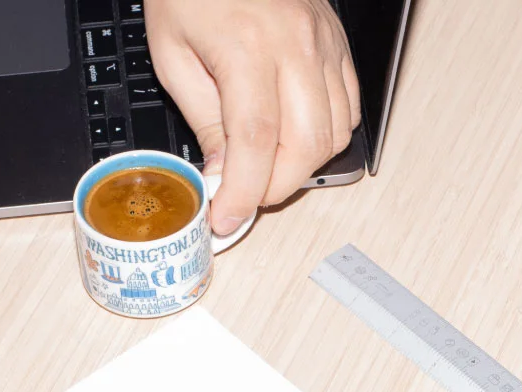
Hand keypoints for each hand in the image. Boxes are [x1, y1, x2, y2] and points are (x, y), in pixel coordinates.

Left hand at [147, 0, 359, 234]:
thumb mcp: (172, 52)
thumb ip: (202, 118)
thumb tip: (223, 174)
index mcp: (247, 47)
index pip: (256, 142)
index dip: (244, 193)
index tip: (227, 217)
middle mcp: (296, 46)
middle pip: (305, 146)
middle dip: (274, 187)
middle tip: (245, 195)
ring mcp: (324, 45)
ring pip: (335, 134)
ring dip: (301, 166)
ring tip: (266, 165)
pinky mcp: (338, 45)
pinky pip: (349, 109)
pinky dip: (326, 136)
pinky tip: (294, 136)